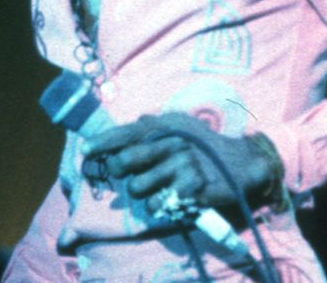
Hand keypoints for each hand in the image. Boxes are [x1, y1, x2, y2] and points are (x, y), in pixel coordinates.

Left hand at [81, 112, 274, 215]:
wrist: (240, 163)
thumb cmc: (203, 145)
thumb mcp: (181, 127)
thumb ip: (153, 126)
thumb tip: (129, 121)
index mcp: (167, 125)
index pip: (127, 132)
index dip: (102, 142)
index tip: (86, 151)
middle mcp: (173, 142)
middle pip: (125, 162)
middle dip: (118, 170)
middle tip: (124, 173)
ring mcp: (183, 165)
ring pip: (138, 187)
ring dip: (141, 191)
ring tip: (155, 187)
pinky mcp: (192, 188)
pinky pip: (159, 203)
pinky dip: (159, 204)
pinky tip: (170, 198)